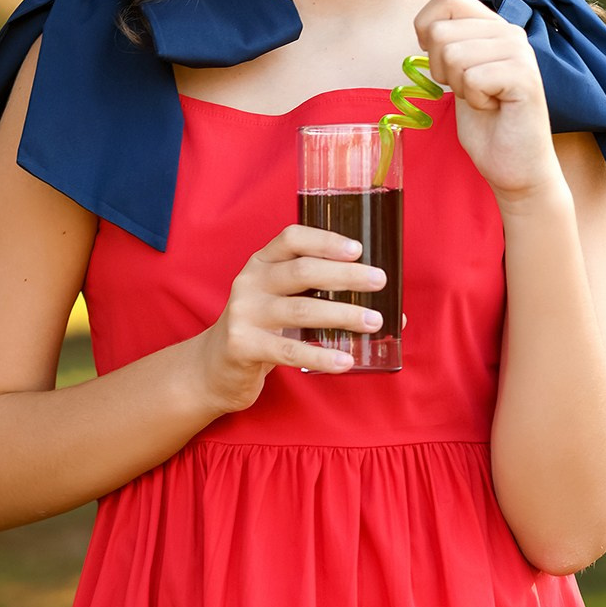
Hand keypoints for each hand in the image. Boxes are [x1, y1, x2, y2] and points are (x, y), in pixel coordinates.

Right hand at [195, 223, 406, 414]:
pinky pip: (290, 351)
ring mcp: (244, 313)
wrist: (215, 368)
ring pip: (301, 310)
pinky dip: (321, 355)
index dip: (325, 240)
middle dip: (345, 275)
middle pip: (302, 271)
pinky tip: (345, 360)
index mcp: (261, 262)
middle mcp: (250, 281)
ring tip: (373, 321)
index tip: (358, 249)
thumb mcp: (281, 301)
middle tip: (379, 281)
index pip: (291, 238)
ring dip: (342, 314)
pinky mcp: (244, 346)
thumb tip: (390, 309)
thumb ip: (321, 296)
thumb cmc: (263, 329)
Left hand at [413, 0, 566, 203]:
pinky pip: (472, 79)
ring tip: (484, 99)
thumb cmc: (485, 122)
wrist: (514, 165)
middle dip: (441, 69)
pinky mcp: (524, 77)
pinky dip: (475, 101)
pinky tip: (494, 108)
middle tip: (470, 90)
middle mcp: (509, 31)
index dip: (428, 29)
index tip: (442, 62)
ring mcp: (520, 52)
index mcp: (492, 25)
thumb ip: (449, 43)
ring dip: (460, 87)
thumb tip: (427, 25)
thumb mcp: (457, 74)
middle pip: (440, 32)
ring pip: (453, 55)